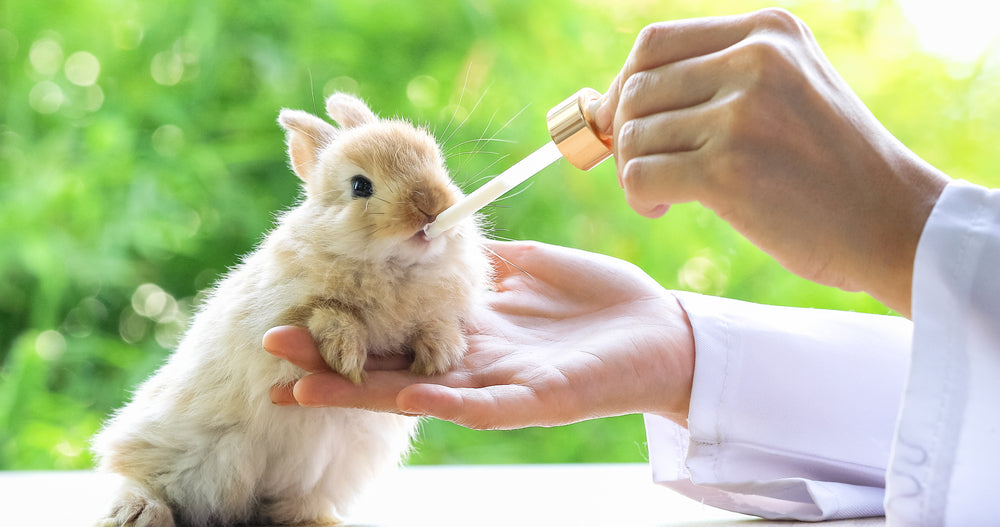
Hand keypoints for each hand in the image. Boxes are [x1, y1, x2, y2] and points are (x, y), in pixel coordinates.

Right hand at [265, 240, 694, 429]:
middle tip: (270, 346)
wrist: (664, 331)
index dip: (345, 320)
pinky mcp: (533, 403)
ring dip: (362, 389)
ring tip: (305, 382)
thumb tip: (444, 232)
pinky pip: (478, 406)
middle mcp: (471, 363)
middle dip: (329, 358)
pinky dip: (439, 401)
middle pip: (386, 364)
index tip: (294, 304)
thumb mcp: (533, 267)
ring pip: (416, 393)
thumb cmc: (602, 299)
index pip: (392, 328)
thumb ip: (487, 259)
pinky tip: (401, 394)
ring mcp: (498, 387)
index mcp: (468, 329)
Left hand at [593, 8, 949, 315]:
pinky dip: (639, 195)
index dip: (626, 85)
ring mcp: (742, 115)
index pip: (655, 43)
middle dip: (626, 134)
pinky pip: (640, 174)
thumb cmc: (831, 166)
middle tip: (644, 168)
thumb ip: (717, 80)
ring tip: (664, 193)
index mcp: (768, 33)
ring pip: (635, 135)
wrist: (893, 222)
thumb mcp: (789, 90)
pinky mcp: (729, 170)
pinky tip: (663, 207)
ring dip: (634, 171)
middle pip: (637, 89)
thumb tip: (612, 100)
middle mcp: (755, 61)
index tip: (626, 121)